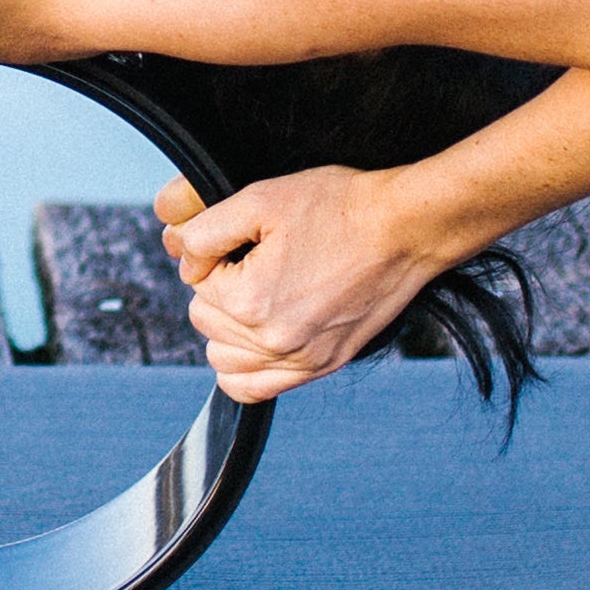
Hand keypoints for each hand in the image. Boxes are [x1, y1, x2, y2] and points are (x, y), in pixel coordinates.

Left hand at [154, 165, 444, 400]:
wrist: (404, 228)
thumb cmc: (339, 208)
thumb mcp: (261, 199)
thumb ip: (205, 232)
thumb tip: (185, 261)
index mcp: (249, 300)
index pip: (195, 281)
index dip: (218, 253)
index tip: (252, 241)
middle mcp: (272, 341)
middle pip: (204, 319)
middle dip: (221, 289)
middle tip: (260, 261)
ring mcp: (299, 360)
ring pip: (221, 358)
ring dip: (228, 328)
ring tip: (260, 294)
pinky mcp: (320, 366)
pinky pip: (253, 390)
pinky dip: (244, 368)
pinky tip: (256, 338)